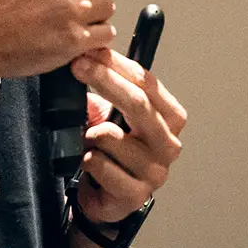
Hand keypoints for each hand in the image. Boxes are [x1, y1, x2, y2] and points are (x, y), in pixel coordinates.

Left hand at [71, 48, 186, 223]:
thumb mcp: (113, 111)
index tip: (90, 52)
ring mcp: (155, 172)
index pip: (147, 82)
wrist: (106, 194)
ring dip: (90, 133)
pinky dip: (86, 157)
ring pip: (111, 136)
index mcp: (169, 117)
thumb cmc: (113, 149)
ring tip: (87, 138)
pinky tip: (88, 160)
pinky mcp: (135, 194)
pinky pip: (99, 163)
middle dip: (104, 80)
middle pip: (138, 103)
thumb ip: (109, 85)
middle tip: (78, 67)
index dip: (116, 64)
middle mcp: (168, 144)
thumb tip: (88, 54)